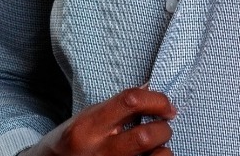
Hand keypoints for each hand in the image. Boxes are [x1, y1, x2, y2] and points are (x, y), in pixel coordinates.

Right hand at [21, 86, 176, 155]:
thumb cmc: (73, 140)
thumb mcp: (89, 115)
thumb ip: (120, 105)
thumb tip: (151, 89)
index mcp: (89, 126)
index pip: (130, 101)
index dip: (156, 100)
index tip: (166, 105)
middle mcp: (98, 151)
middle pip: (146, 136)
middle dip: (163, 128)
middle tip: (163, 125)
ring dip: (163, 150)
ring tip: (156, 146)